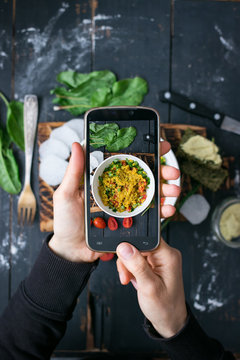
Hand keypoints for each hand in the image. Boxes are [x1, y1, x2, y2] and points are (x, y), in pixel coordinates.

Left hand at [49, 140, 179, 262]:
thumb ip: (74, 171)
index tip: (160, 146)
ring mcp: (125, 205)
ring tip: (174, 190)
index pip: (125, 161)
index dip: (143, 152)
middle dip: (162, 172)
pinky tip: (168, 209)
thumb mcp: (66, 194)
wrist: (72, 250)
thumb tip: (76, 144)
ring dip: (166, 190)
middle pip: (143, 176)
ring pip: (150, 193)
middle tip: (172, 172)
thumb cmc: (66, 221)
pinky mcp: (130, 220)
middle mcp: (117, 189)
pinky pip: (149, 214)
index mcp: (103, 179)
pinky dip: (161, 210)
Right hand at [116, 239, 186, 337]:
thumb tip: (124, 247)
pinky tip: (133, 278)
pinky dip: (130, 268)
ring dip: (127, 265)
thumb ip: (136, 265)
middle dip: (128, 258)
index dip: (132, 245)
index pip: (146, 238)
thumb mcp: (149, 287)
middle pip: (138, 244)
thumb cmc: (165, 307)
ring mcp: (158, 259)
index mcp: (168, 255)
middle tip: (126, 274)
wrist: (168, 320)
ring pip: (134, 251)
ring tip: (129, 279)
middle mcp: (164, 254)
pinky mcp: (153, 264)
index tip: (124, 258)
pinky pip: (136, 259)